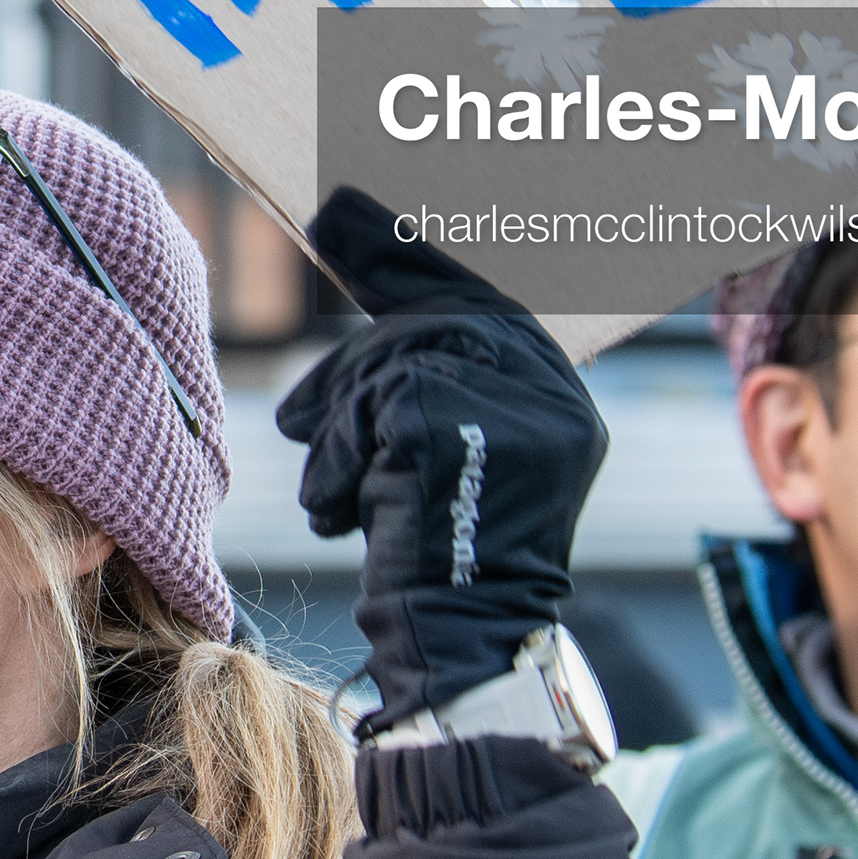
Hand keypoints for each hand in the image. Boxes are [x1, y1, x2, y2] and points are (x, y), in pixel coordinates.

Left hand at [280, 189, 607, 728]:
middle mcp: (556, 403)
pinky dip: (338, 459)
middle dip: (350, 369)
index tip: (342, 212)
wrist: (452, 646)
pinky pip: (372, 408)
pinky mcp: (457, 435)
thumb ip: (414, 374)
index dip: (407, 259)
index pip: (483, 302)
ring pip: (395, 364)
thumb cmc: (433, 555)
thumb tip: (348, 231)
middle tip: (296, 421)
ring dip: (342, 429)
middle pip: (433, 325)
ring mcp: (517, 418)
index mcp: (561, 402)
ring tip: (339, 497)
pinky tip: (343, 514)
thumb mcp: (430, 453)